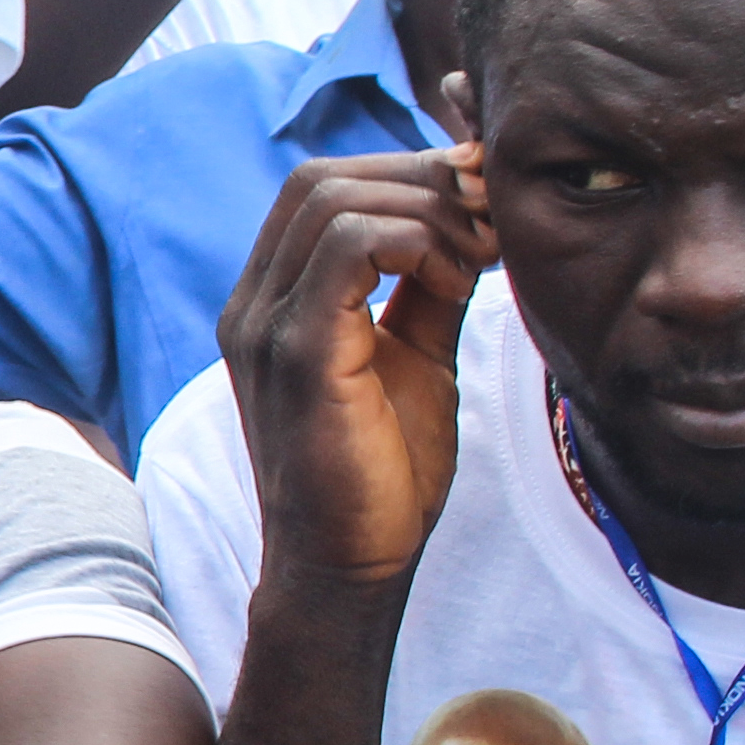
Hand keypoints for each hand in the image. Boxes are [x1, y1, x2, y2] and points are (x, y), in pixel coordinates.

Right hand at [223, 150, 490, 585]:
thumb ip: (427, 289)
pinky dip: (417, 243)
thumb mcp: (415, 356)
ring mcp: (266, 325)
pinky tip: (457, 281)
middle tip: (490, 219)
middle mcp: (254, 304)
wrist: (350, 568)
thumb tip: (472, 221)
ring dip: (428, 213)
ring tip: (480, 258)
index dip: (408, 176)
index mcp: (273, 302)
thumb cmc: (382, 474)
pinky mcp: (300, 352)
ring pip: (336, 200)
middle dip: (420, 181)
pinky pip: (351, 247)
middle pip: (323, 178)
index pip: (322, 188)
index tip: (482, 204)